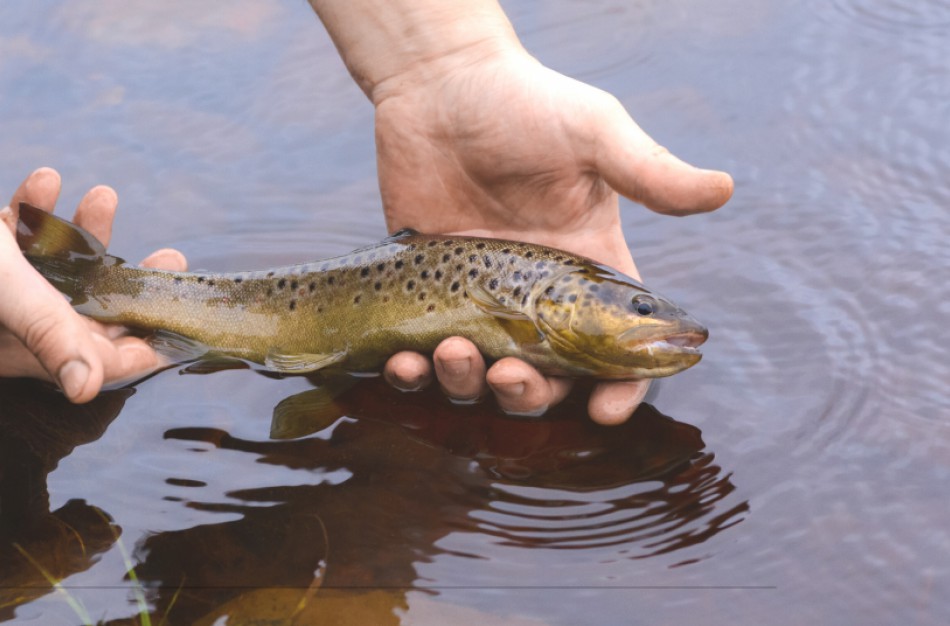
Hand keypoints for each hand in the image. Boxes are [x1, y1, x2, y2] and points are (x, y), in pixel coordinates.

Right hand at [0, 168, 186, 402]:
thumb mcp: (8, 295)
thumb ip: (50, 335)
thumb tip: (86, 389)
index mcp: (31, 348)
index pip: (103, 360)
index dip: (148, 345)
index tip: (187, 320)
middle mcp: (20, 326)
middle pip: (94, 311)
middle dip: (132, 282)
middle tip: (173, 256)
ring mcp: (1, 293)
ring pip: (57, 268)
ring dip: (84, 232)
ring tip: (103, 191)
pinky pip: (14, 240)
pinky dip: (30, 210)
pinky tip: (44, 177)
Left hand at [374, 47, 731, 423]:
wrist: (440, 83)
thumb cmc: (525, 103)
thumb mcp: (594, 133)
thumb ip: (650, 170)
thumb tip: (724, 190)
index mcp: (585, 268)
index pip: (613, 346)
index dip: (618, 388)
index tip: (604, 412)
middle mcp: (534, 294)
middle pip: (544, 378)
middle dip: (529, 395)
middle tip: (509, 375)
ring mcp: (476, 296)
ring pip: (478, 376)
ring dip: (466, 385)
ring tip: (450, 353)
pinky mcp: (425, 290)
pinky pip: (418, 352)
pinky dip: (411, 371)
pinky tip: (401, 361)